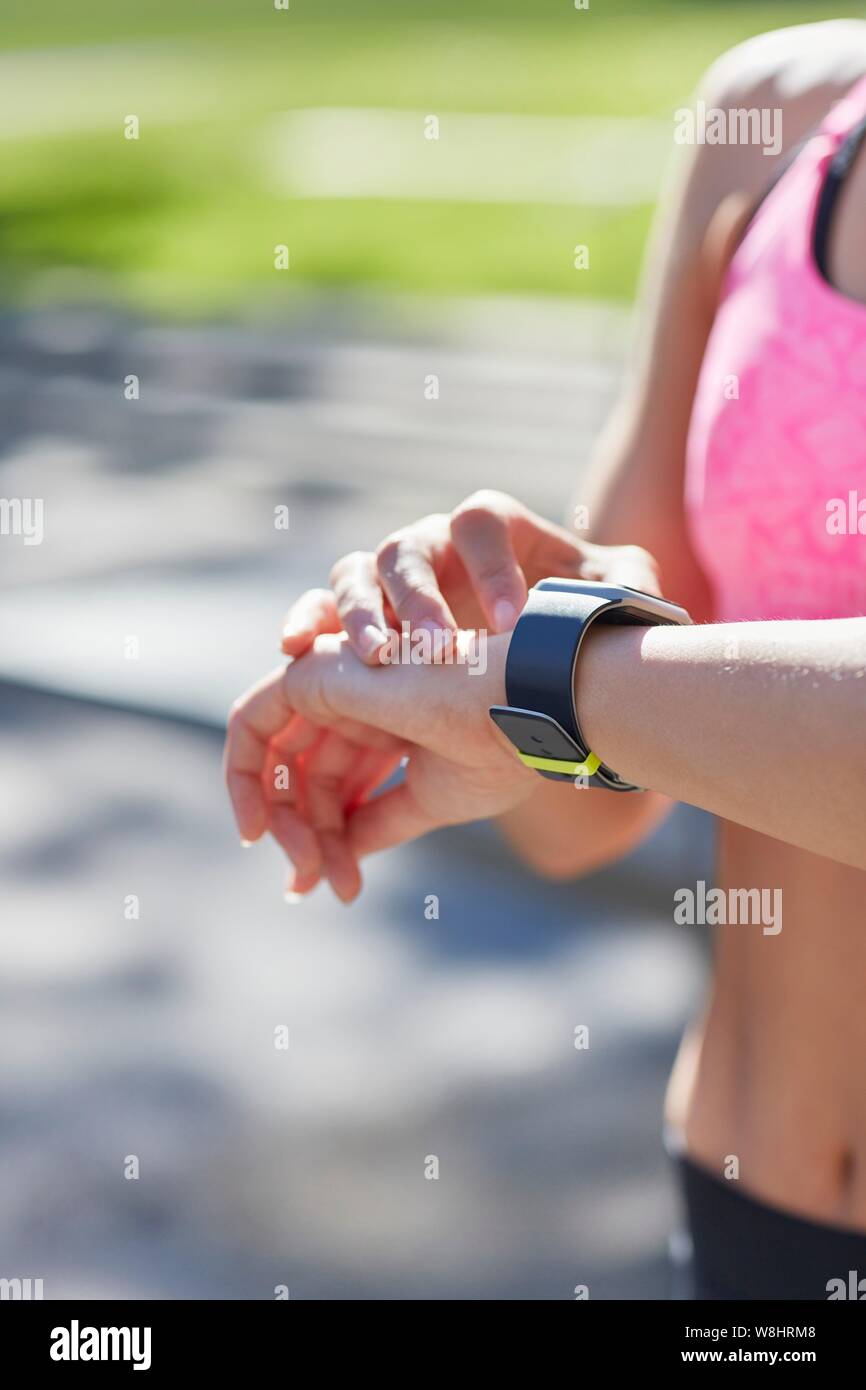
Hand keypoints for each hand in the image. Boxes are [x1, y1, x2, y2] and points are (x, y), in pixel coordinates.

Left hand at [224, 630, 535, 901]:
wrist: (519, 713)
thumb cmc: (496, 748)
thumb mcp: (427, 799)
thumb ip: (378, 822)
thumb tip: (340, 861)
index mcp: (389, 722)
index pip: (336, 785)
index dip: (328, 838)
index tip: (332, 887)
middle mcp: (357, 700)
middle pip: (303, 778)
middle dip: (304, 837)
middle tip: (315, 883)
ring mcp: (334, 683)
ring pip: (275, 760)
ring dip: (284, 823)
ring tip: (311, 869)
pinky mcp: (311, 674)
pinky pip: (249, 724)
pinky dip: (242, 776)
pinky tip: (259, 826)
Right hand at [280, 489, 660, 662]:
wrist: (536, 647)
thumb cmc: (574, 615)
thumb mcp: (614, 597)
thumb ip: (628, 586)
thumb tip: (632, 593)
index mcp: (490, 527)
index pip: (480, 522)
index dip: (492, 567)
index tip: (513, 622)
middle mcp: (432, 542)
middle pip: (407, 548)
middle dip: (418, 599)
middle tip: (436, 649)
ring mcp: (389, 578)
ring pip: (355, 573)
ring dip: (360, 615)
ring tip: (377, 660)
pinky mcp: (360, 614)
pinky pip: (320, 609)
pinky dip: (307, 622)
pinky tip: (297, 650)